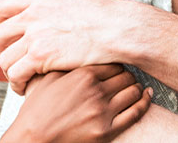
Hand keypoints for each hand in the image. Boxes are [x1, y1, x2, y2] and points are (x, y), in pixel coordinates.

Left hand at [0, 0, 133, 93]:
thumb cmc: (104, 4)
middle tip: (11, 57)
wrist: (119, 28)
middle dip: (1, 48)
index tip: (8, 35)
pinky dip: (17, 83)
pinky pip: (16, 73)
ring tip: (19, 75)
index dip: (0, 24)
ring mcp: (35, 35)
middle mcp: (31, 13)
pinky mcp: (41, 57)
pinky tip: (25, 86)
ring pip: (5, 57)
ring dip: (8, 69)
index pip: (2, 9)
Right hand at [3, 64, 152, 142]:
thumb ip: (64, 61)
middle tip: (128, 76)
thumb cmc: (35, 111)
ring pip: (133, 91)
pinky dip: (145, 103)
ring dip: (137, 88)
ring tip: (136, 87)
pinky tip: (146, 97)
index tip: (119, 64)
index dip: (118, 63)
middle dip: (128, 75)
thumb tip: (73, 44)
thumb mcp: (47, 78)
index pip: (114, 62)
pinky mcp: (106, 131)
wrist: (30, 140)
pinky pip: (135, 112)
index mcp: (82, 75)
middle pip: (126, 75)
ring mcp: (102, 111)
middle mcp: (95, 91)